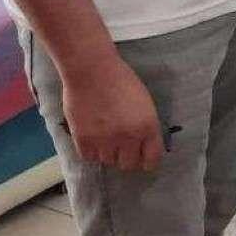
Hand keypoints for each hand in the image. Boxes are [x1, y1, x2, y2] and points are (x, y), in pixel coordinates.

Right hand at [59, 54, 163, 171]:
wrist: (91, 70)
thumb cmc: (120, 80)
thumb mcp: (144, 103)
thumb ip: (145, 126)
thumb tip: (143, 145)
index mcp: (148, 127)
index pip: (152, 159)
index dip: (147, 160)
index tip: (143, 159)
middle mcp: (128, 138)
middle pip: (128, 165)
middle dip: (127, 157)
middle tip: (121, 146)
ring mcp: (105, 141)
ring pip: (108, 161)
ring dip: (107, 152)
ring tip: (104, 135)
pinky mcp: (84, 141)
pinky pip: (89, 158)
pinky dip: (91, 150)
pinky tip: (92, 136)